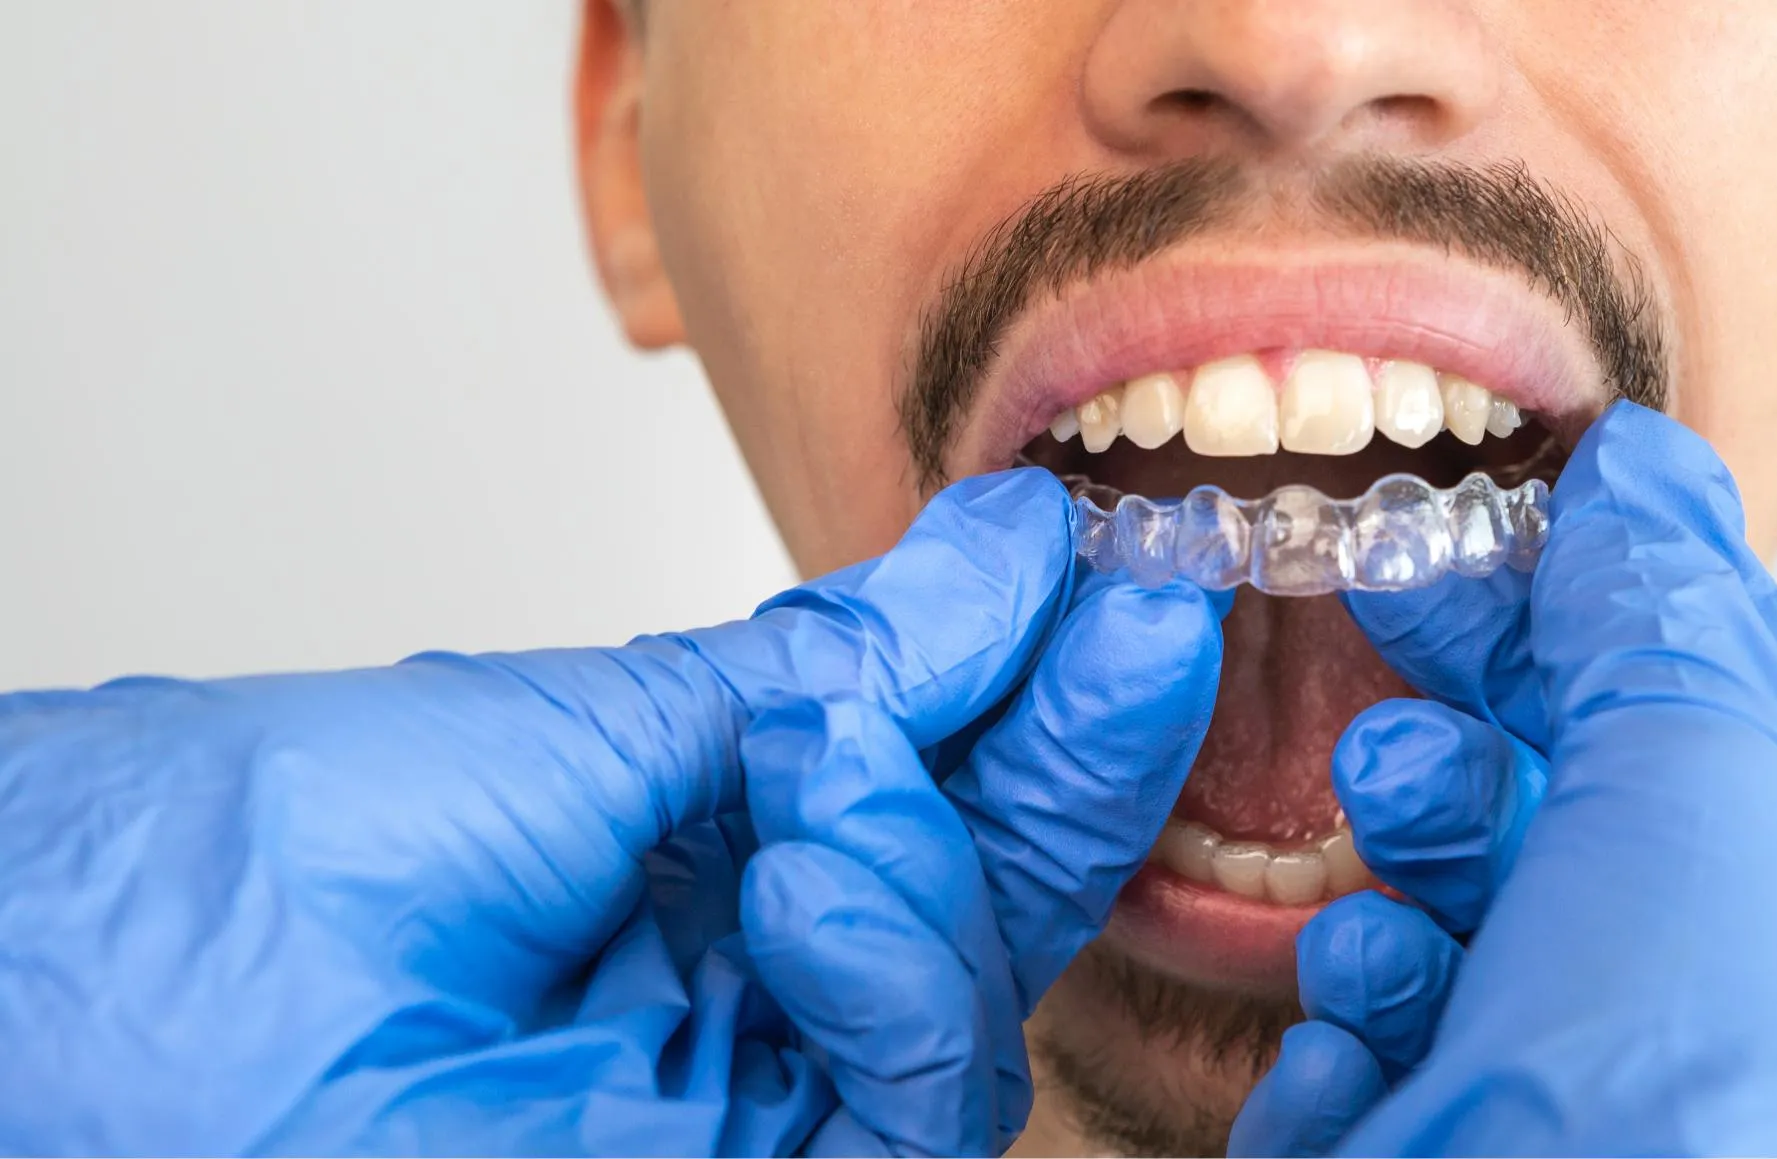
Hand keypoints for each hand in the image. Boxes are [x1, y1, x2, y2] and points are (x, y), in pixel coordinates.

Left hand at [0, 469, 1223, 1155]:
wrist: (129, 968)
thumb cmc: (295, 833)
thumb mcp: (612, 716)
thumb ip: (841, 669)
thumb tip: (1004, 557)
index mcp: (725, 866)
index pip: (944, 796)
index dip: (1047, 695)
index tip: (1117, 568)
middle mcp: (754, 992)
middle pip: (993, 908)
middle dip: (1076, 762)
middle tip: (1141, 619)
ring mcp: (747, 1098)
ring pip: (971, 1018)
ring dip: (951, 861)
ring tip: (846, 761)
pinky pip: (898, 1102)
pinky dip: (893, 969)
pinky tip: (821, 860)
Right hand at [1233, 403, 1776, 1154]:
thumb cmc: (1698, 1106)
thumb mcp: (1704, 784)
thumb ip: (1659, 609)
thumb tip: (1642, 467)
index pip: (1699, 729)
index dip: (1575, 614)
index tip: (1464, 532)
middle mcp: (1726, 1052)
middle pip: (1557, 825)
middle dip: (1461, 747)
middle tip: (1381, 669)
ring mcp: (1579, 1127)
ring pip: (1445, 940)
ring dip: (1398, 905)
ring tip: (1388, 925)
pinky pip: (1374, 1068)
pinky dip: (1356, 1057)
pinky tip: (1369, 1080)